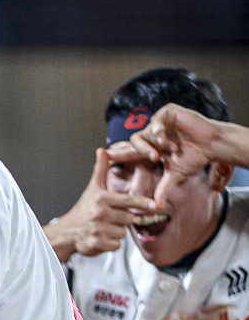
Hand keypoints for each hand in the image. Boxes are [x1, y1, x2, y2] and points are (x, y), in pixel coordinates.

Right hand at [44, 148, 156, 261]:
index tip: (156, 205)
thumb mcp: (92, 189)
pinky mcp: (97, 243)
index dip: (142, 203)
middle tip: (108, 218)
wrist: (67, 232)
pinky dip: (111, 244)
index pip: (127, 201)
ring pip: (123, 233)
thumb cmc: (83, 209)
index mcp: (101, 199)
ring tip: (103, 228)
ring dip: (116, 233)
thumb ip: (101, 170)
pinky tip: (101, 238)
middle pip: (128, 218)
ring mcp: (98, 229)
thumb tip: (102, 150)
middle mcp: (100, 213)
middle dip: (122, 220)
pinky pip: (116, 245)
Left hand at [110, 103, 228, 206]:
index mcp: (151, 147)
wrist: (212, 145)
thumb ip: (163, 188)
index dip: (119, 154)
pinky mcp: (167, 112)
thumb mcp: (175, 174)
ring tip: (167, 150)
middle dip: (137, 150)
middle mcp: (152, 134)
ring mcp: (159, 122)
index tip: (106, 157)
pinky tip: (167, 139)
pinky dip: (160, 130)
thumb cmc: (195, 157)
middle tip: (151, 157)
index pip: (131, 151)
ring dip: (154, 143)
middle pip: (134, 142)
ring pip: (144, 132)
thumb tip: (158, 207)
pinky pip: (156, 120)